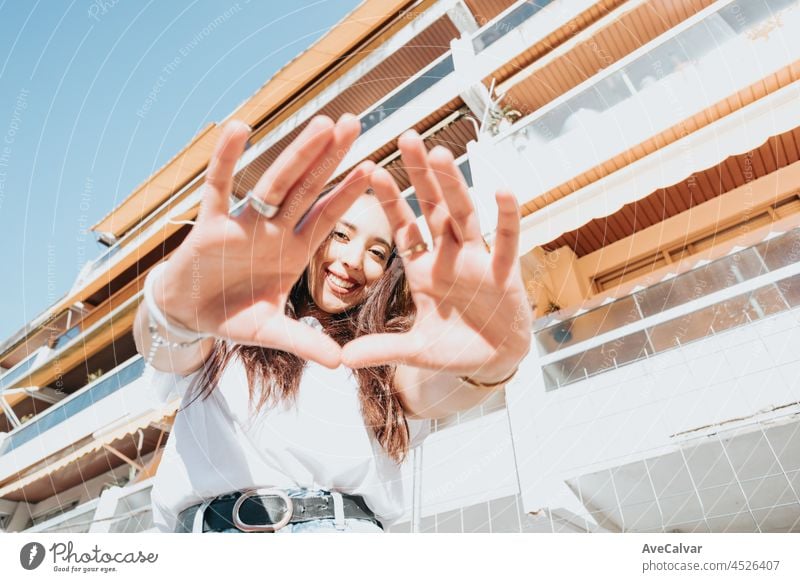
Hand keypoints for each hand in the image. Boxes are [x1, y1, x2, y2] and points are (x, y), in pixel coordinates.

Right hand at [153, 114, 373, 368]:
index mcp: (293, 250)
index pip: (327, 216)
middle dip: (330, 157)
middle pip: (307, 187)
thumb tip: (341, 364)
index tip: (375, 167)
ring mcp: (244, 223)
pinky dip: (225, 159)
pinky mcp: (211, 224)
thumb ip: (305, 342)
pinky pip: (218, 186)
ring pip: (274, 182)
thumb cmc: (233, 315)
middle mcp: (274, 230)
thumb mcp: (272, 332)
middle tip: (354, 122)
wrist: (189, 314)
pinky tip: (237, 127)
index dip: (349, 193)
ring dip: (297, 154)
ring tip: (321, 123)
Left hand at [340, 130, 531, 380]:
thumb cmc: (455, 350)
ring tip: (441, 153)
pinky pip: (506, 240)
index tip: (370, 170)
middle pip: (434, 208)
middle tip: (407, 137)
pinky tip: (502, 190)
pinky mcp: (505, 272)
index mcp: (424, 270)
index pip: (404, 227)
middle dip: (421, 175)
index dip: (390, 200)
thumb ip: (382, 349)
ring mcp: (478, 260)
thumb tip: (342, 358)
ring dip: (454, 186)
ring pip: (465, 215)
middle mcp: (450, 256)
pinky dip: (507, 217)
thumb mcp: (415, 351)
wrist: (495, 362)